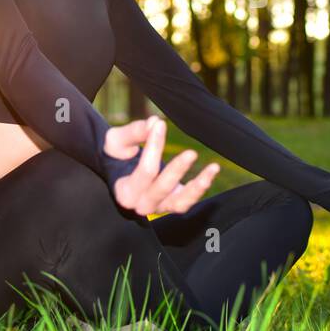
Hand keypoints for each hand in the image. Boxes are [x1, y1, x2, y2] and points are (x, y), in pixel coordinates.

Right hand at [103, 115, 219, 215]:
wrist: (119, 172)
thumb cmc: (116, 154)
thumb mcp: (116, 140)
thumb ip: (133, 132)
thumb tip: (154, 123)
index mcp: (124, 192)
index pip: (144, 172)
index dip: (154, 148)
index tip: (160, 124)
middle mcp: (141, 205)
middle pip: (161, 189)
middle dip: (177, 170)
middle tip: (191, 153)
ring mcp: (158, 207)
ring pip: (179, 203)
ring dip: (197, 188)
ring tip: (212, 169)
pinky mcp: (171, 205)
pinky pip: (188, 201)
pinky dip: (201, 188)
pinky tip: (212, 171)